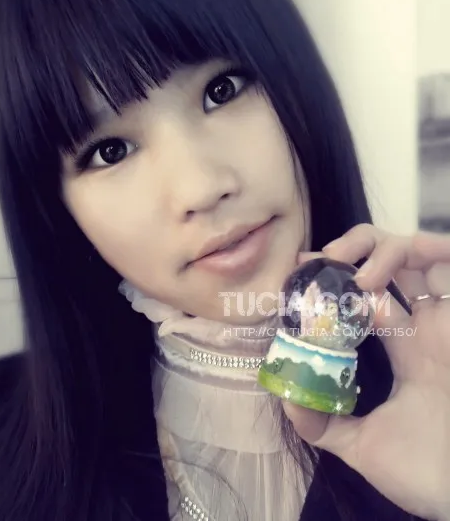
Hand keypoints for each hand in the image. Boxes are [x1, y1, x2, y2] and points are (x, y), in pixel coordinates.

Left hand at [283, 224, 449, 520]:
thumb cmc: (424, 470)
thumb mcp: (362, 444)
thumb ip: (322, 422)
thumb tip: (285, 395)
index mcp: (405, 349)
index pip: (369, 299)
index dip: (339, 281)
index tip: (303, 271)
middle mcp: (425, 327)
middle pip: (392, 264)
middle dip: (356, 249)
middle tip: (326, 260)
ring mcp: (446, 320)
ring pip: (418, 254)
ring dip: (382, 249)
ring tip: (353, 274)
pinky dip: (428, 248)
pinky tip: (392, 265)